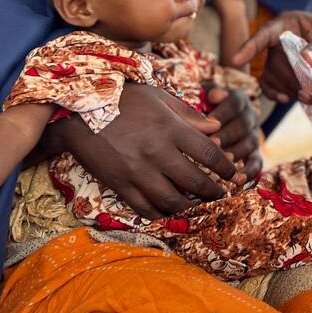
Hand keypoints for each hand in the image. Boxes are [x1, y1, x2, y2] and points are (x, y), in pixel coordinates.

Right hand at [51, 82, 242, 218]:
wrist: (78, 112)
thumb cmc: (123, 99)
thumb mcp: (159, 98)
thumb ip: (189, 115)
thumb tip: (217, 127)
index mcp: (170, 128)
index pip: (209, 153)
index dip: (225, 167)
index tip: (233, 172)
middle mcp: (156, 152)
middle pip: (195, 181)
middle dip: (214, 192)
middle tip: (222, 195)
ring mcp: (137, 171)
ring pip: (172, 200)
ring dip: (191, 207)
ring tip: (200, 206)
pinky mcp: (119, 185)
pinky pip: (145, 208)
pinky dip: (161, 214)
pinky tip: (171, 212)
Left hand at [206, 86, 261, 177]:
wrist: (218, 119)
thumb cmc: (204, 105)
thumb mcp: (205, 94)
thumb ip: (209, 92)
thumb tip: (214, 95)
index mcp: (238, 99)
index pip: (235, 103)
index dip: (223, 112)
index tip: (209, 121)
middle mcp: (249, 116)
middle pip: (242, 125)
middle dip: (227, 135)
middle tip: (212, 143)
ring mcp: (254, 136)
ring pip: (250, 143)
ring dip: (237, 152)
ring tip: (223, 161)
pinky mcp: (255, 153)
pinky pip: (256, 163)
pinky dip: (249, 172)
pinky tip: (238, 180)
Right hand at [231, 12, 311, 102]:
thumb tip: (305, 59)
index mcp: (289, 23)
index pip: (265, 34)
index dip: (250, 47)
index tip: (236, 60)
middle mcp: (280, 38)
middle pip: (272, 62)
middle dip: (289, 80)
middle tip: (309, 91)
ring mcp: (281, 56)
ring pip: (272, 76)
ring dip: (288, 89)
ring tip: (308, 97)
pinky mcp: (286, 71)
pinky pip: (271, 84)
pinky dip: (278, 93)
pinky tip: (289, 99)